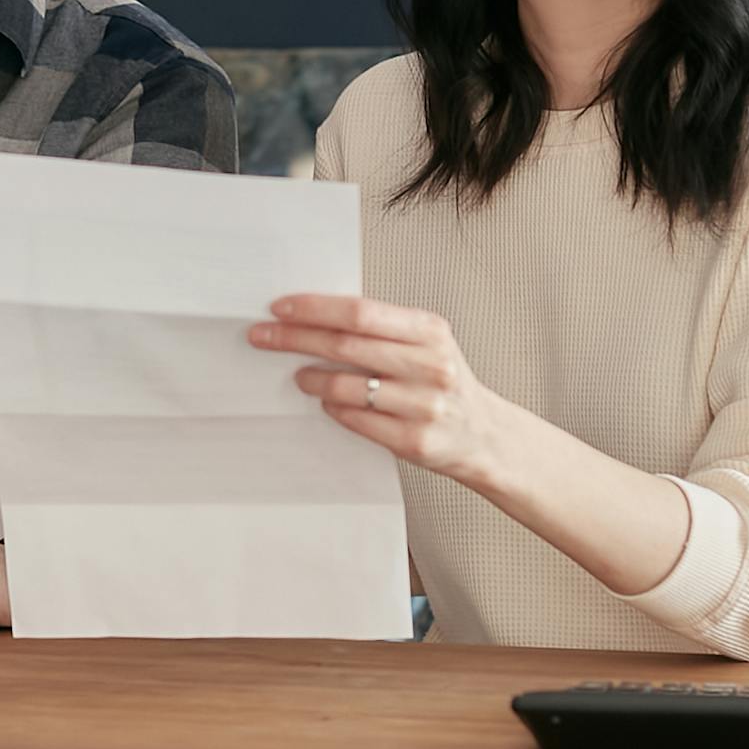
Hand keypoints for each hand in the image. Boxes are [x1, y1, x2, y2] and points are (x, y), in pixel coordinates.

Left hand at [251, 293, 503, 487]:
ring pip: (346, 385)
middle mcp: (431, 365)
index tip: (280, 308)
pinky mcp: (413, 440)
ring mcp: (424, 405)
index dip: (314, 308)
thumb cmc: (444, 383)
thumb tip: (316, 313)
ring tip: (299, 376)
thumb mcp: (427, 343)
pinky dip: (332, 407)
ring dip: (311, 378)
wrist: (485, 435)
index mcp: (431, 331)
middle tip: (263, 336)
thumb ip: (383, 328)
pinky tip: (327, 401)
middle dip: (295, 339)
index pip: (361, 312)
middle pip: (346, 345)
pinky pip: (355, 419)